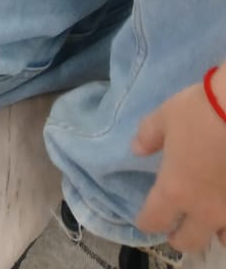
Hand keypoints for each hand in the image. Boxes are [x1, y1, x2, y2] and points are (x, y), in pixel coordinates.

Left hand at [133, 73, 225, 252]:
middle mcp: (204, 209)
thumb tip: (137, 149)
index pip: (154, 220)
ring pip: (221, 240)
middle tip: (175, 230)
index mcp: (175, 190)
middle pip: (188, 242)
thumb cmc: (200, 112)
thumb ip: (149, 136)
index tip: (144, 220)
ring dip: (212, 234)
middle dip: (178, 238)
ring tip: (208, 224)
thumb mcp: (165, 117)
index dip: (146, 222)